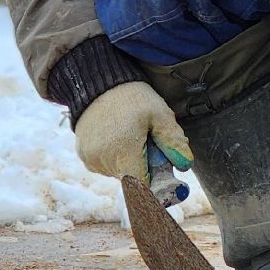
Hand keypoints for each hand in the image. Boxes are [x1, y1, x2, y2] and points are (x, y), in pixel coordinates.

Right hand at [73, 81, 191, 181]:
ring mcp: (92, 159)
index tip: (161, 172)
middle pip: (131, 179)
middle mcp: (105, 160)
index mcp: (125, 152)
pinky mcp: (83, 155)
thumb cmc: (132, 97)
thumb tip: (185, 165)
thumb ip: (173, 141)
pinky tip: (115, 137)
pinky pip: (104, 166)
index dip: (154, 183)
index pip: (142, 187)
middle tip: (147, 143)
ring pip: (118, 173)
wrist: (97, 82)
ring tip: (129, 136)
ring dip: (128, 161)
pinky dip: (113, 157)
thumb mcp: (159, 114)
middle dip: (143, 167)